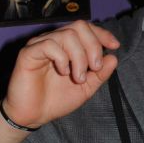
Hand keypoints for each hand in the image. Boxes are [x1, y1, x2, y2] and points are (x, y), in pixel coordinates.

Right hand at [2, 21, 119, 128]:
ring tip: (78, 77)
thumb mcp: (86, 88)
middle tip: (95, 68)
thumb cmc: (55, 100)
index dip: (102, 34)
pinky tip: (63, 72)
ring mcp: (40, 45)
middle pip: (79, 26)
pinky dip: (62, 58)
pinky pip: (49, 44)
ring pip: (67, 35)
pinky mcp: (28, 52)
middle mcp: (54, 41)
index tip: (115, 46)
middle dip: (93, 46)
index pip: (86, 29)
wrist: (33, 116)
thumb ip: (100, 74)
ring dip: (79, 57)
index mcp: (68, 47)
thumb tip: (113, 58)